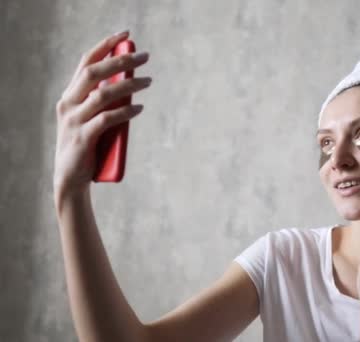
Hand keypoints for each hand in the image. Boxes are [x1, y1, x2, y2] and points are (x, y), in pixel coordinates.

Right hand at [53, 30, 150, 196]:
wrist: (71, 179)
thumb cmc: (87, 146)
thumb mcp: (93, 119)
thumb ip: (105, 103)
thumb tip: (131, 85)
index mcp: (70, 96)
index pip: (85, 62)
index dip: (105, 46)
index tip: (125, 35)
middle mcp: (68, 104)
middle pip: (93, 73)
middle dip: (120, 61)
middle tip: (144, 56)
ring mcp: (73, 121)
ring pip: (102, 95)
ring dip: (128, 85)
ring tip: (148, 81)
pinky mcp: (82, 139)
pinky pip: (106, 120)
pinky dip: (125, 112)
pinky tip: (139, 108)